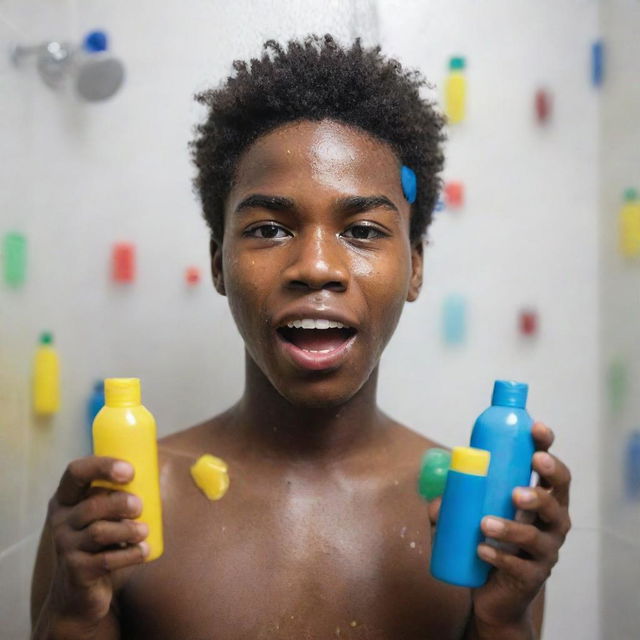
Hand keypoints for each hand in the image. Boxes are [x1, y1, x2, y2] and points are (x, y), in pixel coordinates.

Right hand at [43, 457, 148, 631]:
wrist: (80, 592)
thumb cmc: (101, 542)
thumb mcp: (105, 515)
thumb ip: (121, 494)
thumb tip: (162, 469)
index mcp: (67, 498)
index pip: (76, 472)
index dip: (102, 466)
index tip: (130, 472)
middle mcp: (61, 520)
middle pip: (92, 505)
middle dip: (121, 503)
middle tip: (139, 506)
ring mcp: (65, 547)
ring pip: (99, 533)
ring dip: (128, 530)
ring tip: (144, 531)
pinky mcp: (76, 572)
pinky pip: (106, 560)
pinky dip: (130, 555)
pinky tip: (144, 551)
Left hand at [472, 422, 571, 630]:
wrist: (491, 591)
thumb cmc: (487, 538)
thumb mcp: (471, 513)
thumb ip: (453, 501)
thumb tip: (438, 496)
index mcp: (541, 498)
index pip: (552, 470)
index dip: (547, 448)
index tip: (536, 430)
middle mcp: (551, 522)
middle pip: (558, 500)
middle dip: (541, 492)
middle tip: (517, 490)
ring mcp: (545, 551)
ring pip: (536, 536)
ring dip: (511, 528)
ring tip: (484, 523)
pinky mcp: (532, 577)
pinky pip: (519, 566)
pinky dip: (499, 556)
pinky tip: (481, 550)